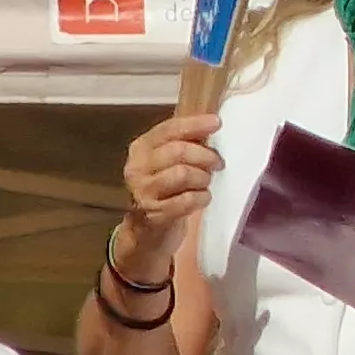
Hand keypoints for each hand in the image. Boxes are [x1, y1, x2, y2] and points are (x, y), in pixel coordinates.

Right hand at [110, 114, 224, 282]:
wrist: (147, 232)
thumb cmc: (167, 190)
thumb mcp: (171, 162)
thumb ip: (187, 143)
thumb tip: (213, 124)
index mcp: (141, 148)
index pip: (168, 129)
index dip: (194, 124)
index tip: (217, 123)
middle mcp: (137, 168)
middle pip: (178, 151)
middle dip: (205, 156)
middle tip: (218, 164)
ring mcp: (142, 192)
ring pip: (183, 174)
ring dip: (203, 178)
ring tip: (205, 183)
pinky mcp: (152, 214)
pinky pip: (186, 200)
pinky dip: (201, 198)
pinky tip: (202, 198)